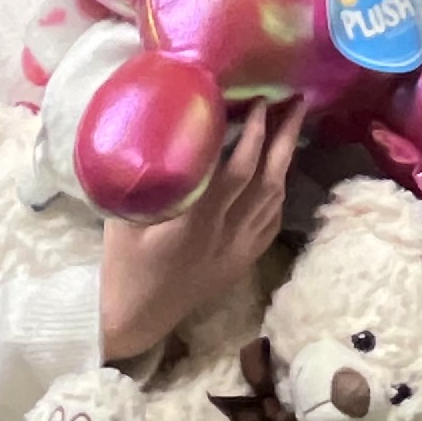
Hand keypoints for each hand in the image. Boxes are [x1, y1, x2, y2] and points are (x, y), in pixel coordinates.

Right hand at [100, 100, 299, 357]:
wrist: (135, 318)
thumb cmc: (122, 265)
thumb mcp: (123, 218)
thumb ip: (146, 180)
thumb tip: (155, 133)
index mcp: (197, 219)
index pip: (239, 171)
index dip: (254, 135)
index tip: (262, 102)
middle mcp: (226, 233)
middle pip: (268, 179)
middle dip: (285, 138)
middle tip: (299, 103)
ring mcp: (239, 250)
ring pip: (274, 199)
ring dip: (285, 161)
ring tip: (291, 128)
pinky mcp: (241, 262)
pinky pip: (271, 223)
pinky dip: (278, 194)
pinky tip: (278, 177)